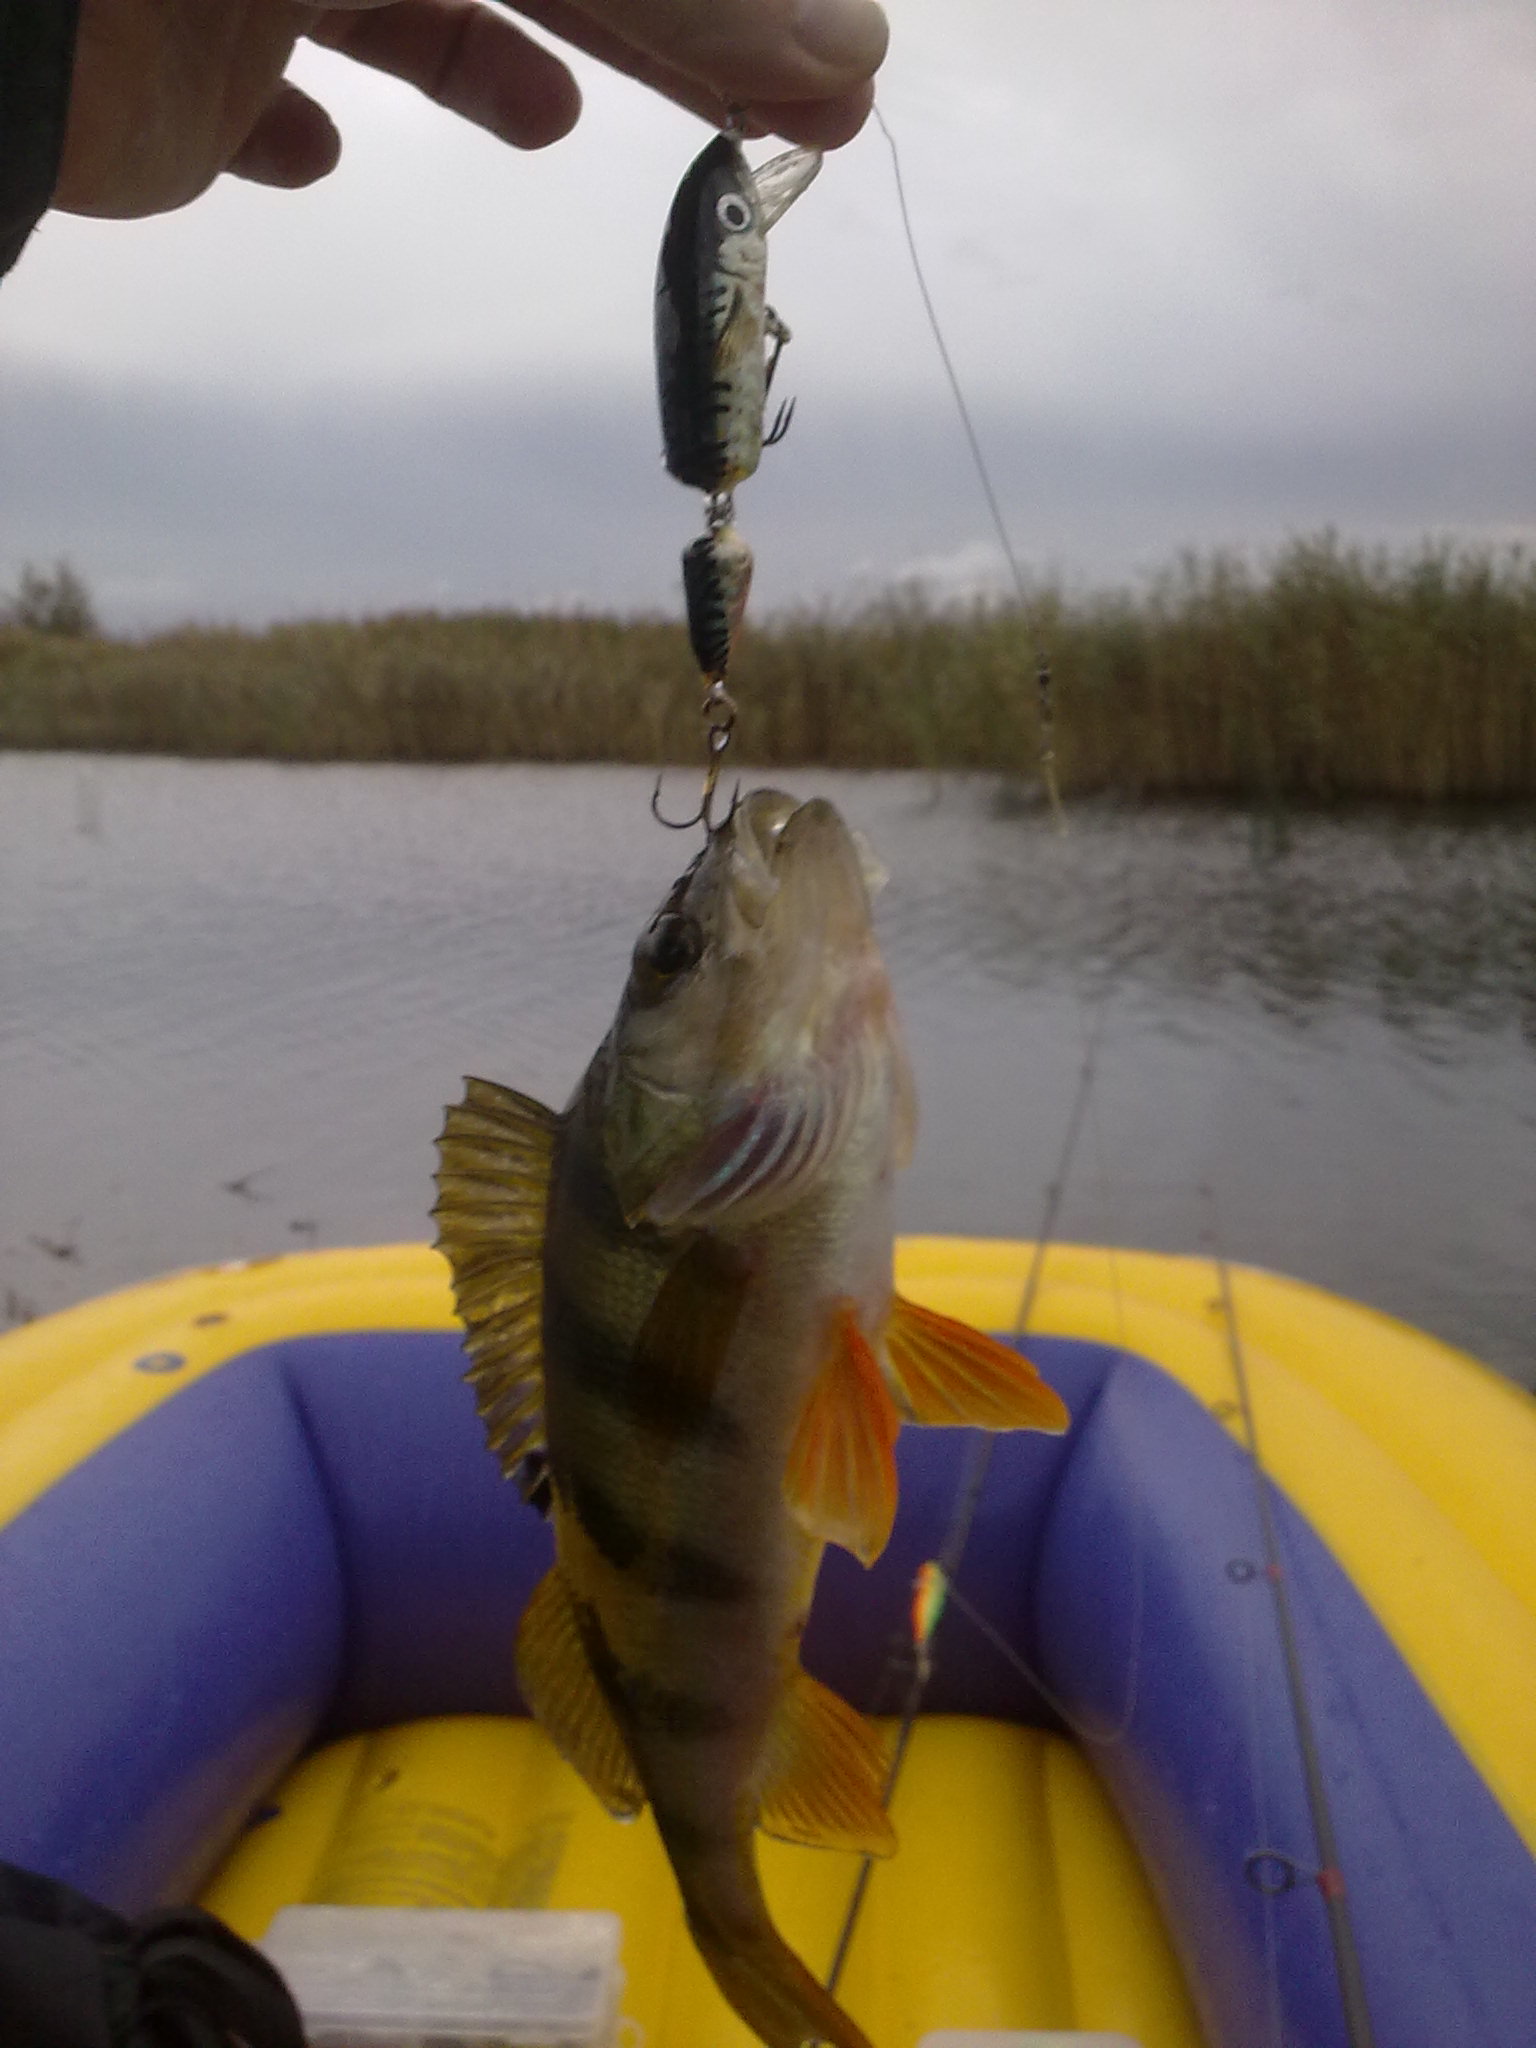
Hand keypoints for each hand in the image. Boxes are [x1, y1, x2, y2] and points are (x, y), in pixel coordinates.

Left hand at [55, 0, 888, 219]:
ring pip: (403, 5)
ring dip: (489, 65)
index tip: (834, 66)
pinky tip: (311, 153)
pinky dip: (284, 134)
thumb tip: (839, 45)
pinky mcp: (172, 68)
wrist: (18, 6)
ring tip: (558, 129)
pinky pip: (239, 100)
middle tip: (797, 123)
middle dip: (667, 35)